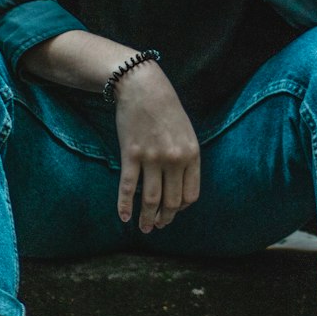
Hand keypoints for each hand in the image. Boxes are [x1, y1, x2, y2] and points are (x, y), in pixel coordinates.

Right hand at [114, 63, 200, 232]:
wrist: (143, 87)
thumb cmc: (166, 109)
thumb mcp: (186, 132)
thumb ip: (186, 158)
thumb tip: (180, 185)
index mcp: (192, 155)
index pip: (190, 195)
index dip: (181, 208)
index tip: (173, 211)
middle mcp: (174, 159)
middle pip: (171, 201)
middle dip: (165, 218)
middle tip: (158, 226)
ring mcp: (152, 158)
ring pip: (150, 199)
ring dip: (147, 218)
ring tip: (144, 228)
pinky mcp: (131, 155)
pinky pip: (127, 187)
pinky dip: (125, 205)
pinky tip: (124, 217)